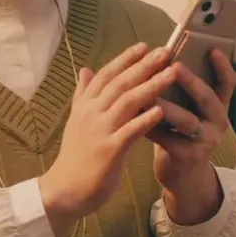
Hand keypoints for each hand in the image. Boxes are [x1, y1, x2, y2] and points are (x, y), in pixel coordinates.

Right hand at [39, 43, 174, 236]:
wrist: (64, 190)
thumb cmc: (75, 156)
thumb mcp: (76, 121)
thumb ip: (83, 94)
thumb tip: (84, 69)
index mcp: (85, 105)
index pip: (106, 74)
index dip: (125, 59)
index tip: (145, 45)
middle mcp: (91, 113)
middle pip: (120, 83)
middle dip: (144, 65)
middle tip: (165, 51)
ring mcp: (100, 131)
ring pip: (127, 101)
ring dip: (151, 85)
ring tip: (172, 73)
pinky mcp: (109, 151)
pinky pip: (131, 131)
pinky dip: (145, 118)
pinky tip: (161, 109)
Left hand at [147, 49, 235, 225]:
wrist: (182, 174)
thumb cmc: (180, 131)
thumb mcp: (189, 109)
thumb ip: (183, 89)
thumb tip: (163, 56)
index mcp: (218, 105)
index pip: (227, 83)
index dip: (223, 66)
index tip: (213, 49)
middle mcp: (218, 122)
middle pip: (209, 99)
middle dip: (192, 83)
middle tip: (175, 67)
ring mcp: (206, 141)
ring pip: (187, 121)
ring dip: (168, 107)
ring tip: (150, 96)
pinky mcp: (190, 158)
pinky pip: (170, 140)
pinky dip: (152, 128)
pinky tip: (137, 119)